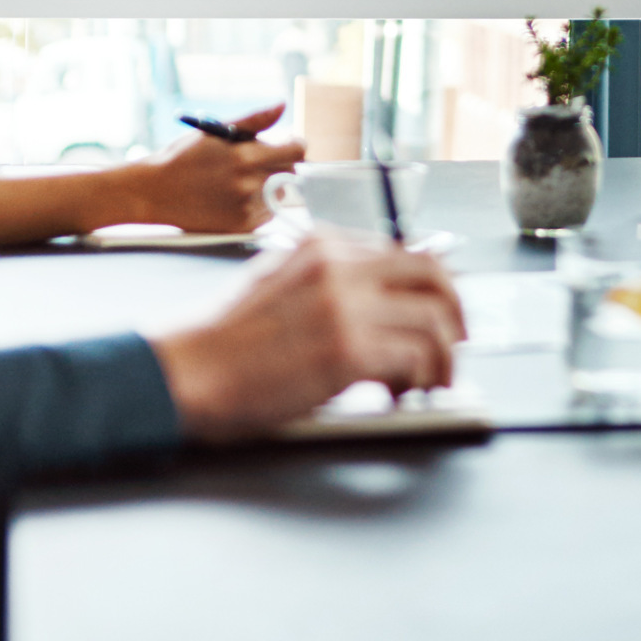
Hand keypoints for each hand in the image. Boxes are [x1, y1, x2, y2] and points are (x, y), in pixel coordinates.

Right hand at [139, 103, 303, 232]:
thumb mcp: (216, 132)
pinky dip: (260, 203)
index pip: (296, 151)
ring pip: (280, 193)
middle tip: (256, 160)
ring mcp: (246, 209)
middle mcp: (249, 185)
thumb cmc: (183, 157)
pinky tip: (236, 195)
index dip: (294, 144)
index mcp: (245, 157)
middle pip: (290, 172)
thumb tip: (282, 105)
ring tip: (241, 178)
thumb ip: (254, 120)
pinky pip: (268, 213)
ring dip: (270, 184)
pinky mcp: (241, 227)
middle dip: (280, 162)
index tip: (286, 142)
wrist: (154, 192)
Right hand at [152, 236, 467, 441]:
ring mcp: (346, 306)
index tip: (439, 316)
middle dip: (454, 316)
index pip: (407, 253)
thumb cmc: (222, 339)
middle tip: (452, 348)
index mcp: (324, 245)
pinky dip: (418, 381)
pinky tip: (398, 395)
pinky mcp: (347, 350)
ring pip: (434, 321)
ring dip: (441, 359)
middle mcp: (340, 266)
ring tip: (427, 384)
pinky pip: (414, 359)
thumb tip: (376, 296)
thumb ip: (328, 279)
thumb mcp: (277, 281)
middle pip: (434, 277)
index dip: (433, 289)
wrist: (186, 370)